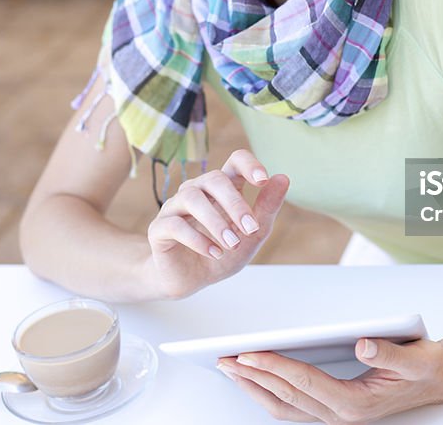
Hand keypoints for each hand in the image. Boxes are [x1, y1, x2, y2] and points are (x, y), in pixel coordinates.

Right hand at [146, 149, 288, 298]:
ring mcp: (175, 207)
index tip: (263, 180)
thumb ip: (267, 208)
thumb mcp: (252, 235)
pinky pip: (175, 225)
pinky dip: (198, 239)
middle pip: (214, 178)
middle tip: (250, 228)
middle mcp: (197, 190)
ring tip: (231, 244)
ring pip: (191, 197)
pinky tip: (214, 253)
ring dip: (216, 222)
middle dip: (235, 203)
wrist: (192, 281)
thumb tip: (283, 177)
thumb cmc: (223, 253)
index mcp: (222, 188)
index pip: (234, 160)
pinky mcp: (159, 228)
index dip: (248, 164)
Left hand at [216, 337, 442, 423]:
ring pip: (284, 406)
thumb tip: (361, 343)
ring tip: (229, 368)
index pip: (304, 383)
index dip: (274, 367)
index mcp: (356, 403)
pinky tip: (254, 378)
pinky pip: (292, 406)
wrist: (440, 380)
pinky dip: (268, 392)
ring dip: (255, 388)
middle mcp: (341, 415)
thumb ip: (388, 352)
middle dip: (253, 378)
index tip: (248, 354)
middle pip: (286, 397)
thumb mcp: (415, 357)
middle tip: (223, 359)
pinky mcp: (332, 409)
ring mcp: (335, 416)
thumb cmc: (426, 366)